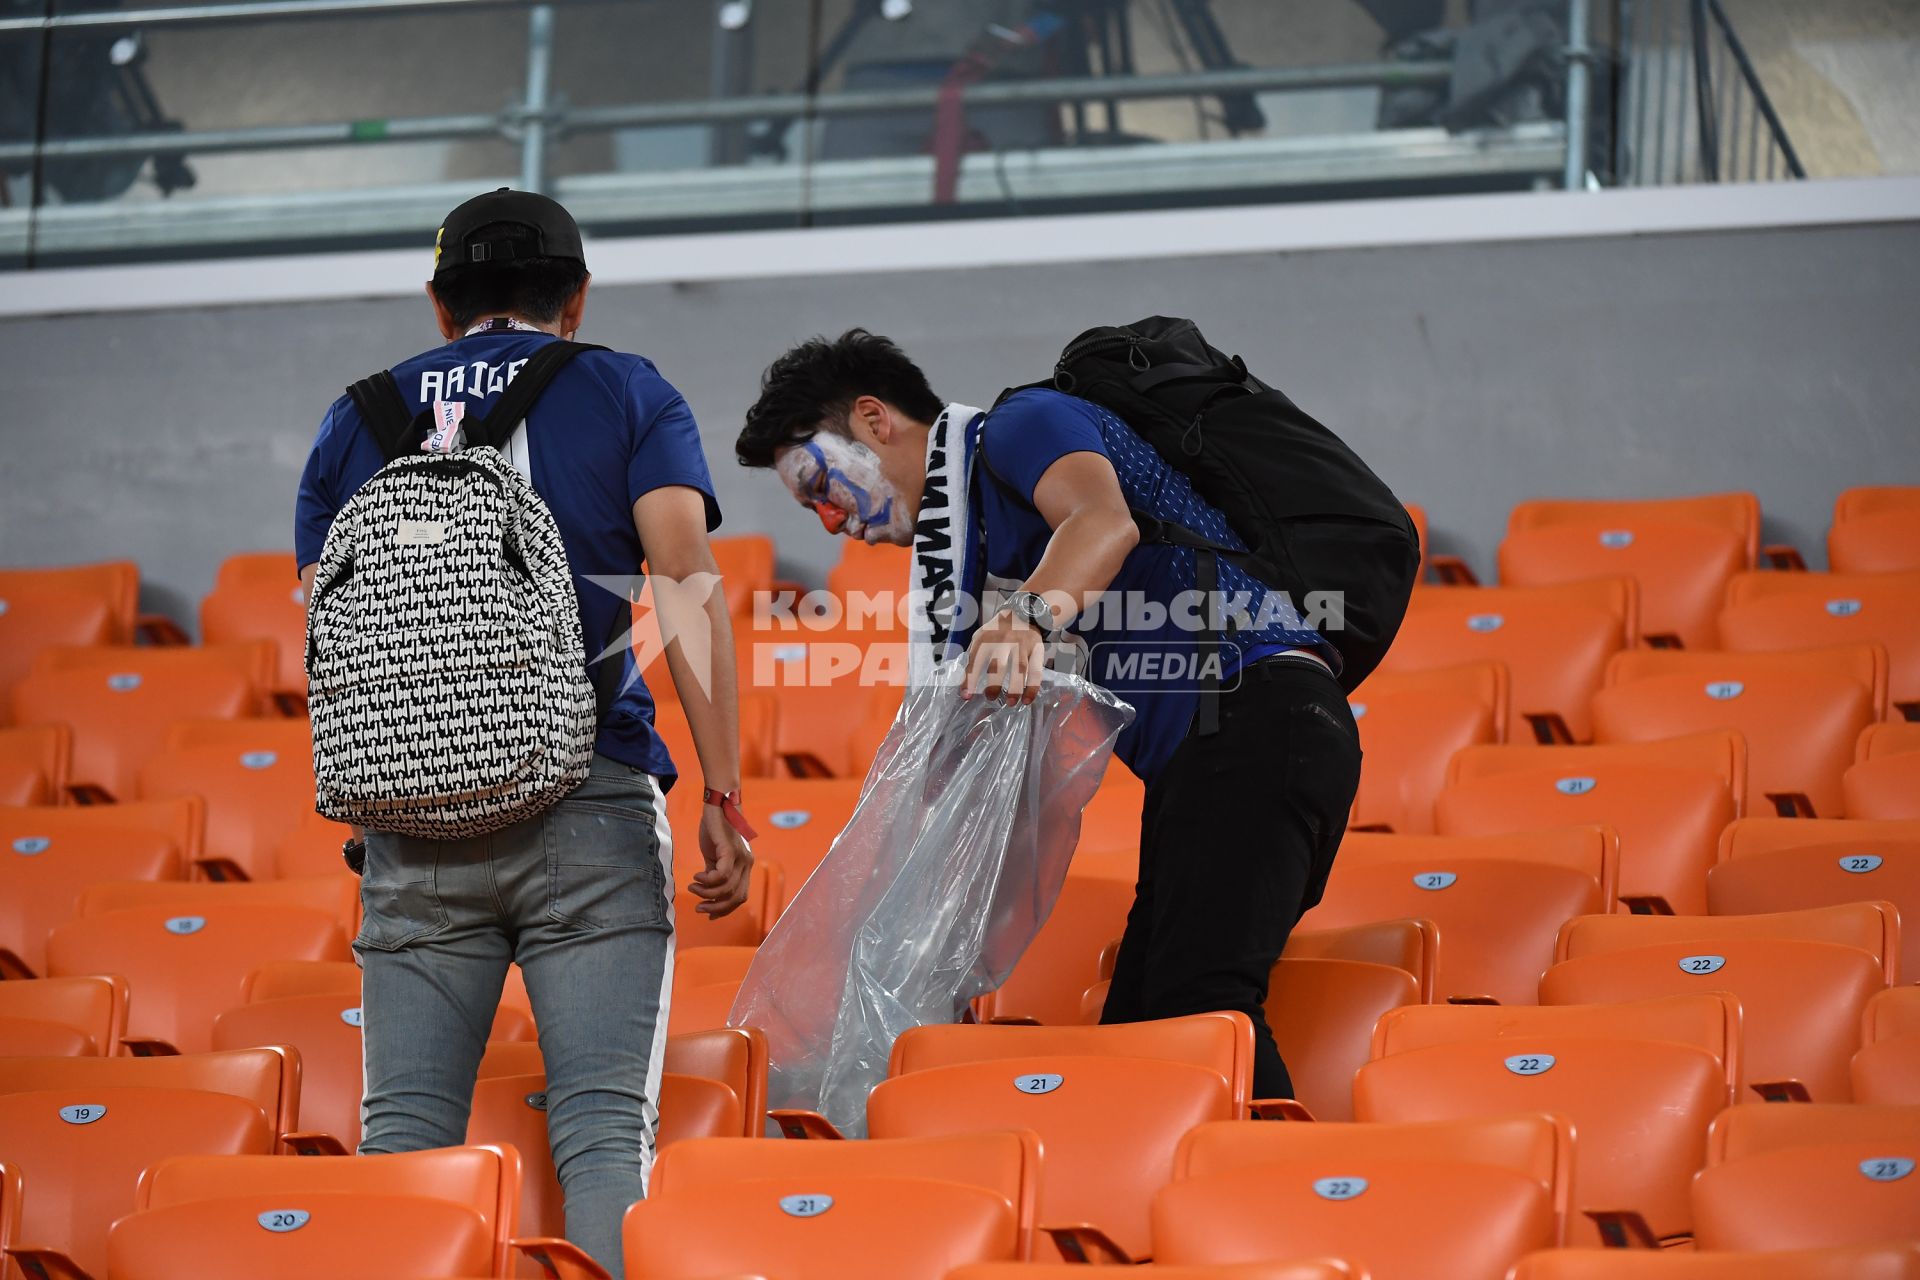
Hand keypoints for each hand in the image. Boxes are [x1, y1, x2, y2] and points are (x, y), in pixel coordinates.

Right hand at [689, 803, 752, 917]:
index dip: (725, 910)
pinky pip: (722, 875)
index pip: (740, 897)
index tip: (708, 914)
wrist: (719, 804)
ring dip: (706, 893)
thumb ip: (714, 873)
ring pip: (727, 888)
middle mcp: (747, 864)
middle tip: (698, 907)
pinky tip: (697, 877)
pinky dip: (708, 881)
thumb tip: (707, 892)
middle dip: (716, 907)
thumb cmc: (716, 829)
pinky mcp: (730, 849)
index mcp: (745, 867)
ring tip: (693, 886)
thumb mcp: (715, 856)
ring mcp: (741, 857)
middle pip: (736, 897)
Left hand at [962, 612, 1046, 703]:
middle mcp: (1003, 641)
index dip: (970, 679)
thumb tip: (964, 682)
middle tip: (991, 698)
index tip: (966, 696)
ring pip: (1019, 670)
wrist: (1024, 612)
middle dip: (993, 685)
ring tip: (1010, 703)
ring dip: (1014, 689)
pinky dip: (1032, 687)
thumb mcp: (981, 636)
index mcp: (986, 639)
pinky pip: (1036, 671)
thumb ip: (973, 655)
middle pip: (998, 666)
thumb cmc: (998, 630)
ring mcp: (1021, 645)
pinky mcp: (1036, 649)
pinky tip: (1027, 699)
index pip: (975, 661)